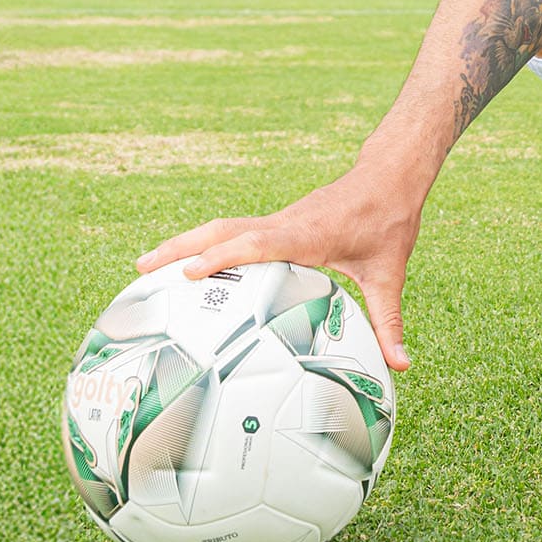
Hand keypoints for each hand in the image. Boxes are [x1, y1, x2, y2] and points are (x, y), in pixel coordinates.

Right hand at [135, 150, 426, 370]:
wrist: (390, 176)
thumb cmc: (390, 220)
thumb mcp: (390, 273)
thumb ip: (389, 321)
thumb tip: (400, 365)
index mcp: (307, 234)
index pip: (258, 242)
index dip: (223, 255)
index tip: (189, 271)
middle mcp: (284, 224)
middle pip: (223, 230)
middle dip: (182, 247)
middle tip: (141, 268)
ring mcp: (278, 221)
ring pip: (223, 227)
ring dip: (185, 242)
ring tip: (145, 265)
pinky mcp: (278, 222)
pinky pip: (234, 231)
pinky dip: (206, 243)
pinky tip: (188, 264)